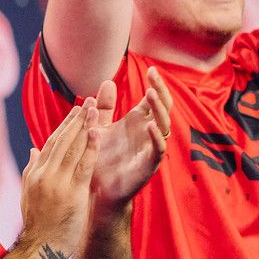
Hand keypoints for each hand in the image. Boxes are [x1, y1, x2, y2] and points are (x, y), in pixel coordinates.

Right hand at [19, 101, 98, 258]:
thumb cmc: (38, 224)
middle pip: (62, 140)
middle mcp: (44, 174)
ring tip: (94, 109)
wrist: (40, 248)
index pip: (51, 142)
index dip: (65, 125)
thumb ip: (32, 169)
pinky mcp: (72, 193)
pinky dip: (91, 147)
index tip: (76, 110)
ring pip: (72, 148)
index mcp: (35, 173)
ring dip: (85, 126)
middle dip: (76, 119)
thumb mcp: (29, 194)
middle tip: (88, 101)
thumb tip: (33, 150)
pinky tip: (98, 133)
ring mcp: (57, 182)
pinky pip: (83, 165)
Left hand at [88, 70, 172, 211]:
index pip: (153, 99)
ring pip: (163, 126)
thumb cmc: (99, 159)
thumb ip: (104, 107)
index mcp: (138, 122)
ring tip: (150, 94)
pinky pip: (157, 150)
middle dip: (160, 91)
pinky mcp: (148, 166)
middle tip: (154, 76)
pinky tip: (149, 125)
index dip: (156, 84)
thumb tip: (107, 81)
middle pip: (163, 108)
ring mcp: (149, 149)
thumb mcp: (99, 128)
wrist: (94, 190)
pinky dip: (155, 137)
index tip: (151, 69)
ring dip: (159, 110)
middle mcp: (147, 133)